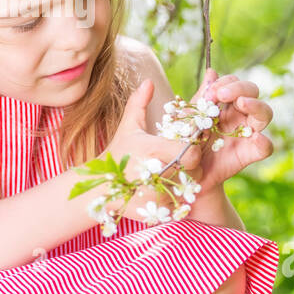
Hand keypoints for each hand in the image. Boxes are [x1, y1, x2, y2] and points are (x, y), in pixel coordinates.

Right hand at [100, 78, 203, 222]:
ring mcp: (156, 194)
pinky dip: (173, 200)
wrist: (98, 186)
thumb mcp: (128, 127)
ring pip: (188, 190)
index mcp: (155, 150)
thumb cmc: (117, 153)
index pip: (192, 152)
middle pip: (195, 172)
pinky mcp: (154, 211)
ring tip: (169, 178)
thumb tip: (149, 81)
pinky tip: (161, 192)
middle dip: (191, 169)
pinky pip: (176, 205)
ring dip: (183, 185)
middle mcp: (157, 172)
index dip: (193, 150)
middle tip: (180, 165)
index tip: (185, 149)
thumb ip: (139, 103)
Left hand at [181, 67, 273, 193]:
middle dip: (240, 88)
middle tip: (222, 94)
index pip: (233, 83)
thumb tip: (212, 71)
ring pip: (265, 113)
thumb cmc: (185, 144)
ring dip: (255, 105)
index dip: (224, 83)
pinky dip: (263, 141)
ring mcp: (247, 133)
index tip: (209, 93)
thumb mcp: (188, 120)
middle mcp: (238, 115)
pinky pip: (266, 146)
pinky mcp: (249, 153)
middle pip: (252, 91)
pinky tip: (254, 137)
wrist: (184, 175)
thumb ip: (200, 98)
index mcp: (223, 103)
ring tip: (242, 104)